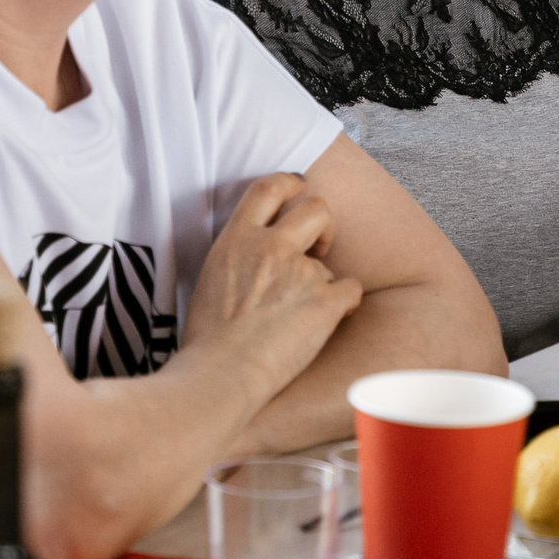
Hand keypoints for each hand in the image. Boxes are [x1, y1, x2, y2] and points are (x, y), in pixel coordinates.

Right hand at [183, 172, 362, 393]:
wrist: (219, 376)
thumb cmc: (207, 340)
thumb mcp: (211, 277)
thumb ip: (238, 256)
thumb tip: (255, 256)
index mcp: (237, 239)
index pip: (269, 188)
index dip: (290, 183)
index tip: (298, 191)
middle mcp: (270, 247)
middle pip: (316, 208)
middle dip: (324, 225)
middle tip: (319, 249)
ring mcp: (299, 273)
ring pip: (329, 265)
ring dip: (321, 284)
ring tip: (298, 316)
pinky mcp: (323, 302)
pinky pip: (351, 290)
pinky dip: (344, 304)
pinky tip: (326, 321)